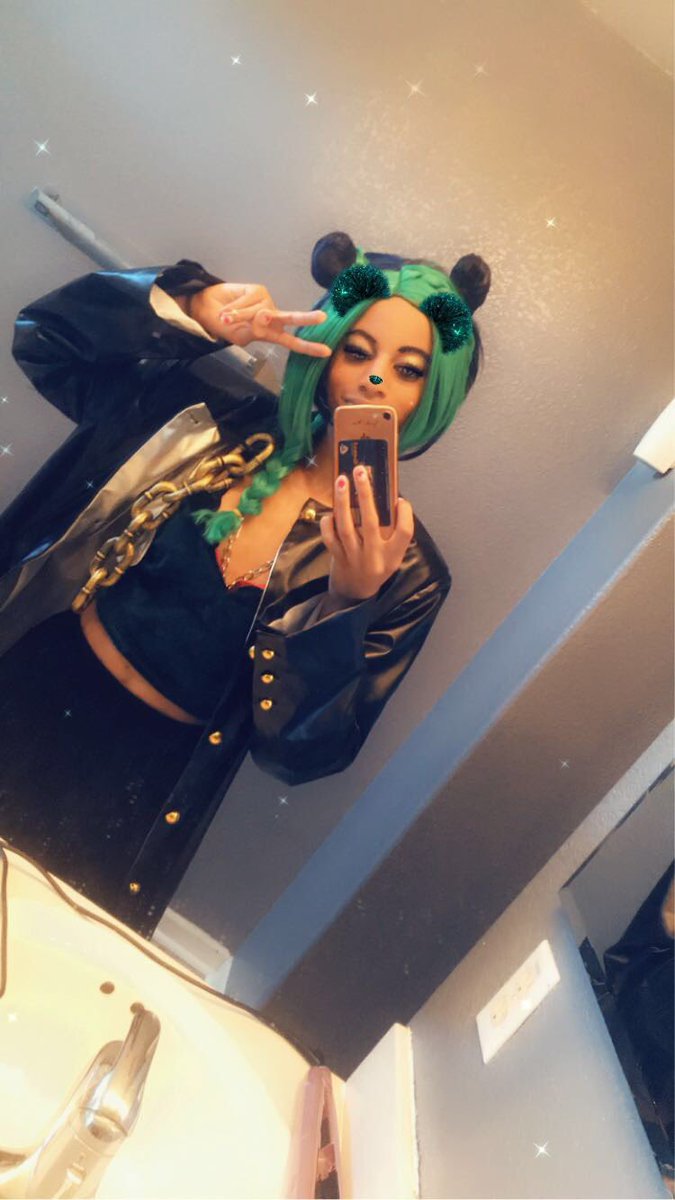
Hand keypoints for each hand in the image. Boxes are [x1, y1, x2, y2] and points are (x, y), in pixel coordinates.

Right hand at [189, 282, 331, 358]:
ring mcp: (265, 303)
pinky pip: (247, 303)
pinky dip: (235, 309)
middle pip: (291, 318)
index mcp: (270, 333)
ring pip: (256, 314)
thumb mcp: (238, 336)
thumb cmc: (223, 326)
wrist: (205, 308)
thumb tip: (263, 317)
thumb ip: (253, 330)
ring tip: (226, 318)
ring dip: (238, 317)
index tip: (326, 352)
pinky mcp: (257, 290)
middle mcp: (272, 317)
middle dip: (305, 319)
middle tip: (322, 318)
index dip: (308, 347)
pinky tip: (227, 309)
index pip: (291, 341)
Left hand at [319, 466, 414, 602]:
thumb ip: (393, 534)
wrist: (354, 594)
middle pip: (371, 522)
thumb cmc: (376, 568)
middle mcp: (374, 557)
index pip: (405, 532)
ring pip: (346, 526)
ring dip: (343, 501)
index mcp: (393, 556)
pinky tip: (330, 512)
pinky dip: (328, 523)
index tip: (400, 500)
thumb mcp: (391, 556)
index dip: (405, 514)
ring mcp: (354, 557)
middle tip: (360, 471)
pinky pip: (330, 537)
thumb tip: (389, 499)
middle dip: (365, 494)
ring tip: (342, 480)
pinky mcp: (338, 557)